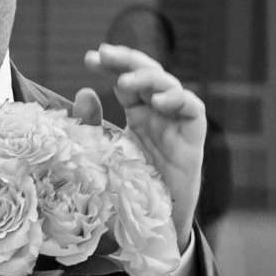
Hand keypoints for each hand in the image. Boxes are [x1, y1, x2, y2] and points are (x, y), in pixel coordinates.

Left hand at [80, 43, 202, 244]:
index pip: (126, 79)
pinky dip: (179, 99)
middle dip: (128, 61)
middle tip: (106, 55)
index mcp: (137, 113)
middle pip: (148, 75)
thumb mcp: (101, 152)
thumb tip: (82, 91)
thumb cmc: (127, 186)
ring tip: (124, 84)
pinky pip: (193, 109)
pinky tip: (160, 101)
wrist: (152, 221)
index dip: (112, 65)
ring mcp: (176, 122)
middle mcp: (158, 113)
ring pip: (169, 86)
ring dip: (148, 79)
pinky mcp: (192, 137)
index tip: (90, 58)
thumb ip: (90, 125)